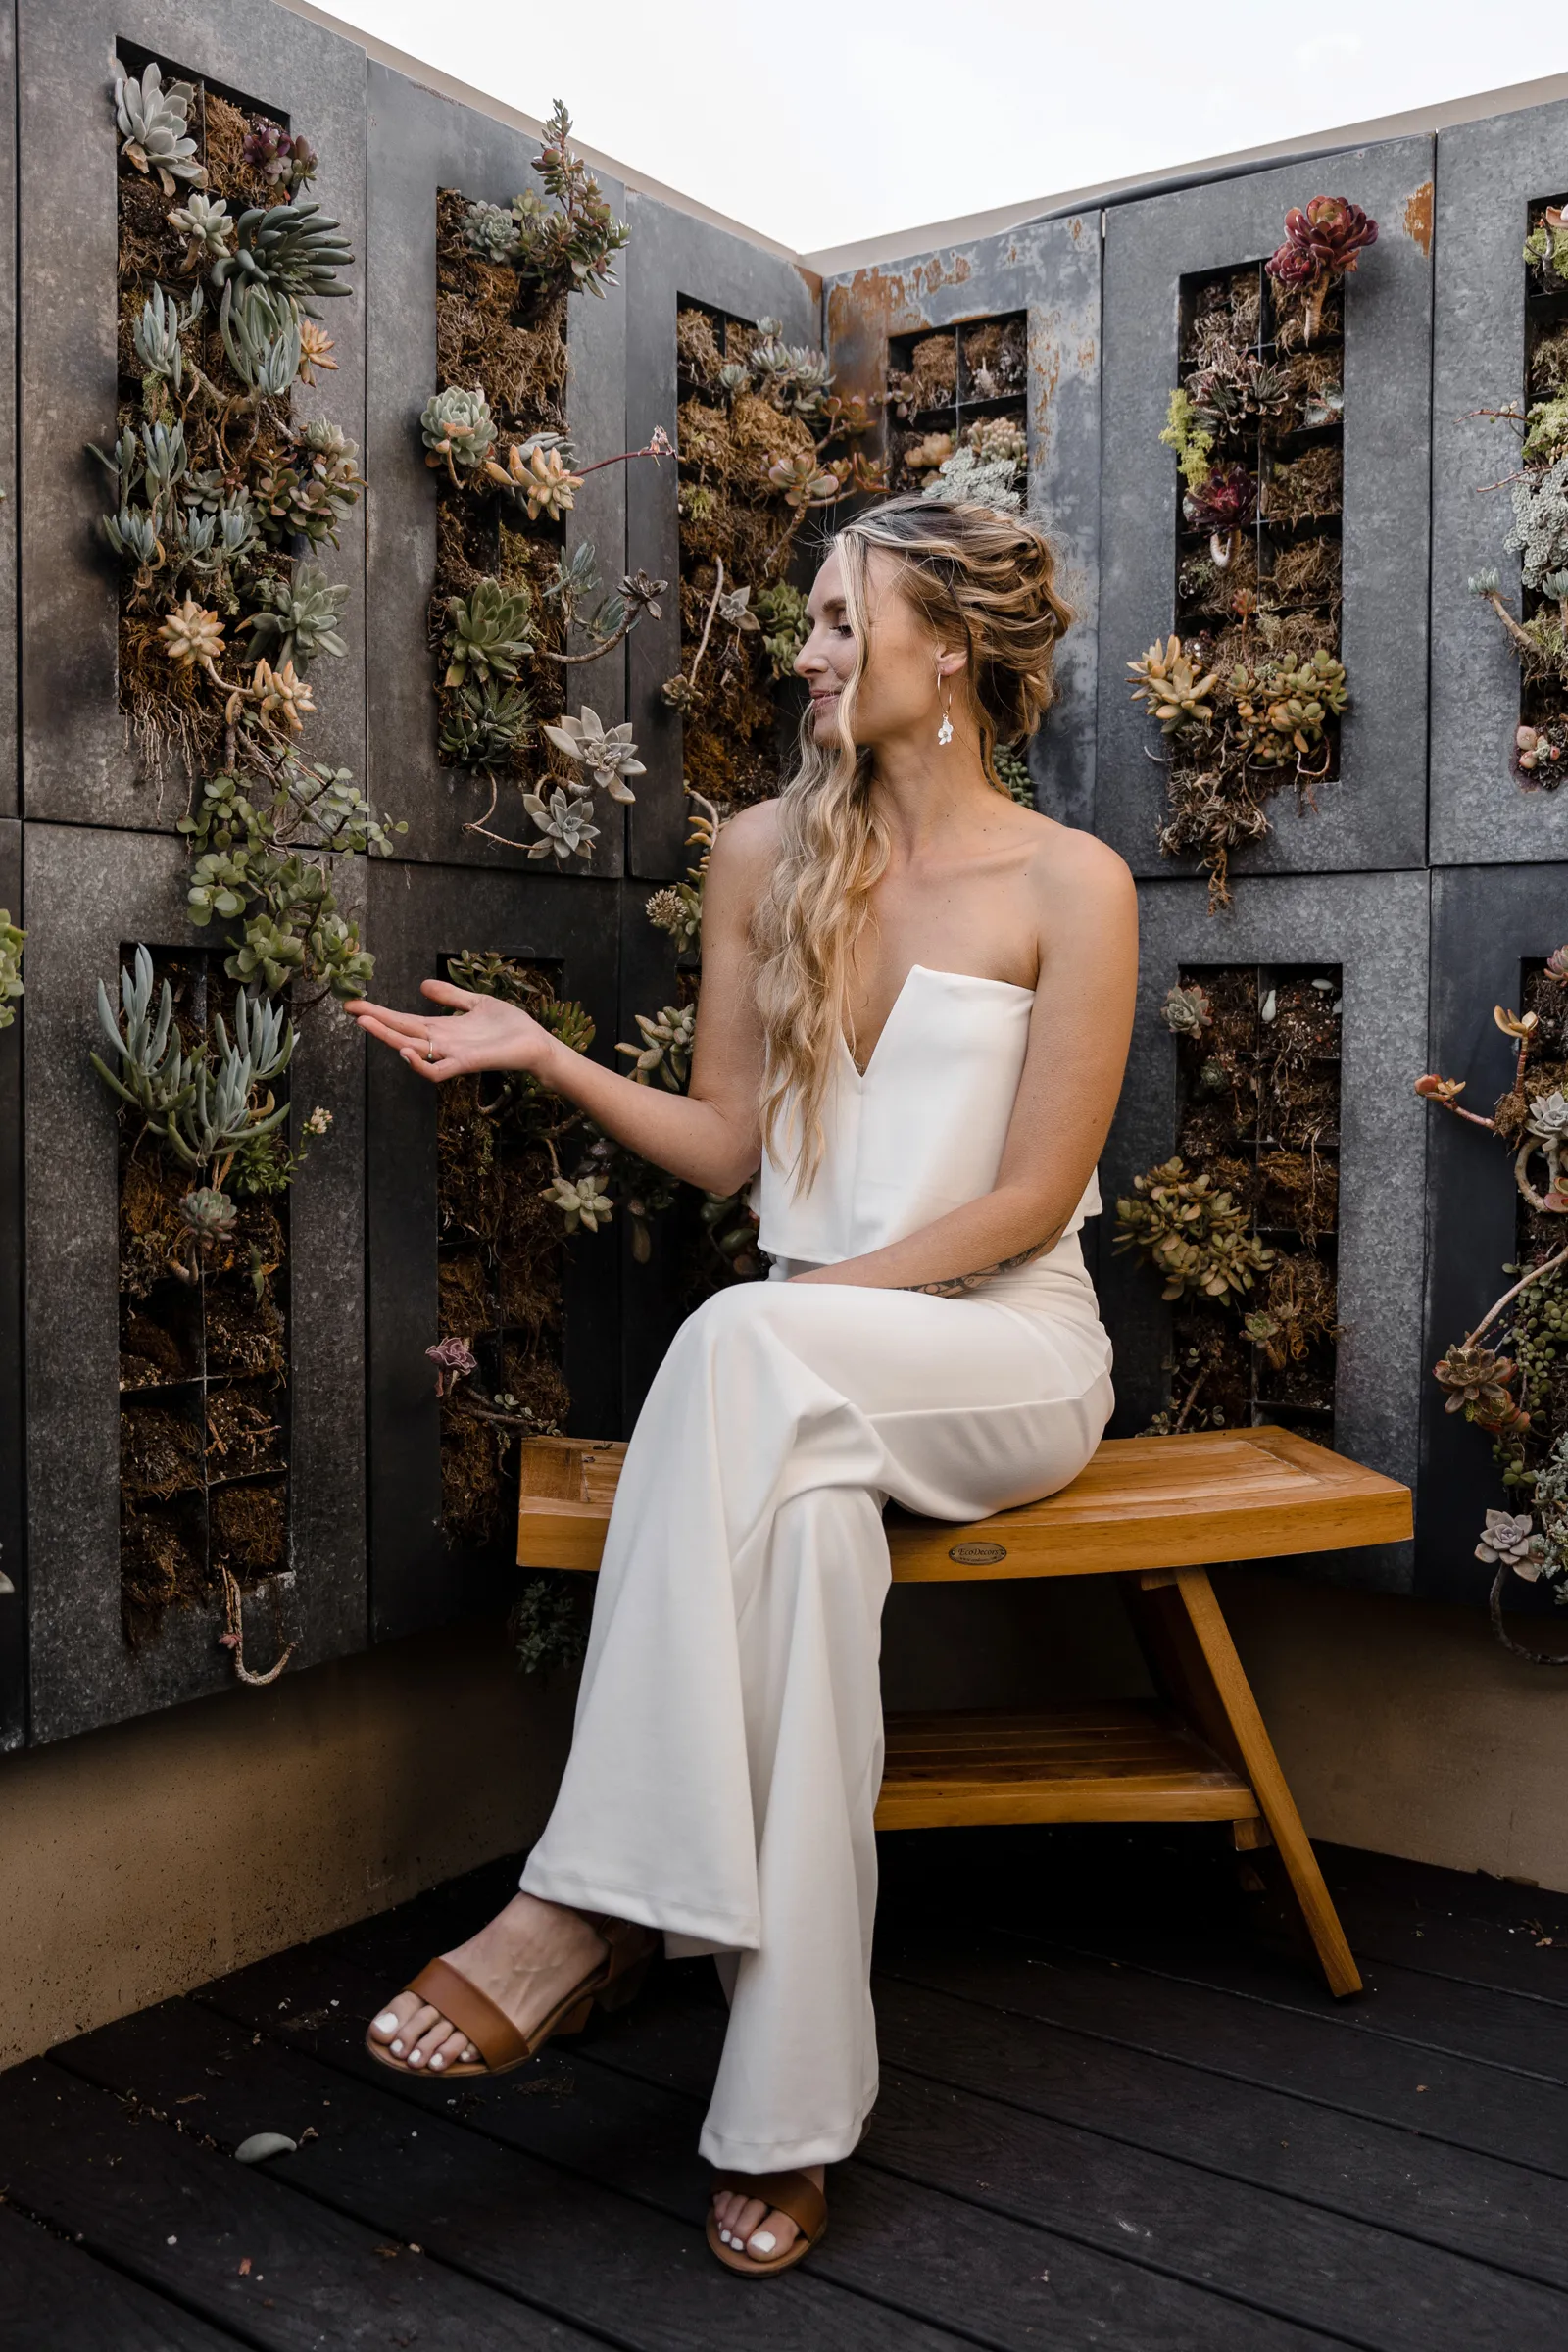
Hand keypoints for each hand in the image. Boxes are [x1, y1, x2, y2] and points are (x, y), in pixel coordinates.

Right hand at [343, 978, 556, 1083]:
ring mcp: (452, 1055)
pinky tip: (405, 1050)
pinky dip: (420, 1064)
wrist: (535, 1043)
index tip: (353, 1002)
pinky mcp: (467, 1063)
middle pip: (400, 1033)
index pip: (402, 1020)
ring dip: (389, 1038)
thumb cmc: (508, 1027)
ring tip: (367, 1022)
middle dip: (375, 1022)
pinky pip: (437, 1071)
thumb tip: (422, 985)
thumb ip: (450, 996)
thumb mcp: (475, 1003)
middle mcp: (441, 1043)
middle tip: (350, 1009)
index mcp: (441, 1029)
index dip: (379, 1012)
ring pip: (411, 1050)